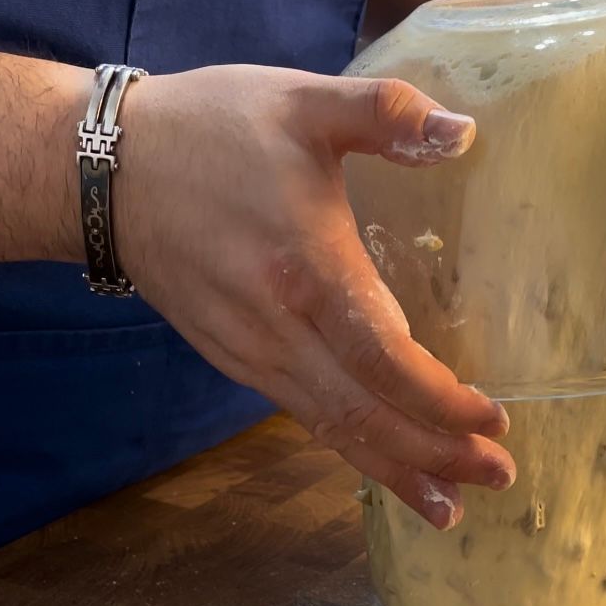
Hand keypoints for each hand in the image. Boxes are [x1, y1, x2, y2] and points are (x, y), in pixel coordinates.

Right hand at [115, 64, 514, 529]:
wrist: (106, 172)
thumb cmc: (211, 130)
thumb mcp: (302, 101)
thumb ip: (387, 113)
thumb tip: (467, 131)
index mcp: (306, 269)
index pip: (386, 361)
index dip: (442, 401)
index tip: (494, 421)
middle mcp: (278, 329)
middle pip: (366, 414)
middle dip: (435, 454)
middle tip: (499, 478)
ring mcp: (250, 352)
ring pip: (332, 428)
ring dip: (395, 468)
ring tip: (450, 504)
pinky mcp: (232, 358)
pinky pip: (301, 415)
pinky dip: (348, 447)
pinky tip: (378, 461)